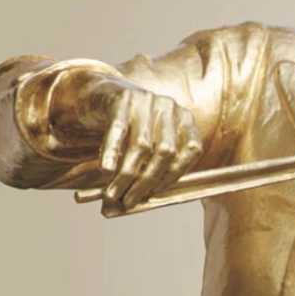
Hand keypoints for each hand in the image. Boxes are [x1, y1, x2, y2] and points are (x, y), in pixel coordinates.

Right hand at [71, 77, 202, 210]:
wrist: (102, 94)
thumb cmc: (130, 127)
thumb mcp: (149, 141)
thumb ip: (153, 164)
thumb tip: (142, 201)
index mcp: (184, 119)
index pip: (192, 150)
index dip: (175, 174)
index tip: (155, 193)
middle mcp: (169, 108)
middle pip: (166, 151)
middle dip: (147, 181)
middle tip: (128, 200)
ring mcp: (147, 100)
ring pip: (142, 145)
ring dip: (127, 174)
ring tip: (112, 193)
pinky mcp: (122, 98)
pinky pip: (118, 130)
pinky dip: (112, 153)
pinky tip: (106, 170)